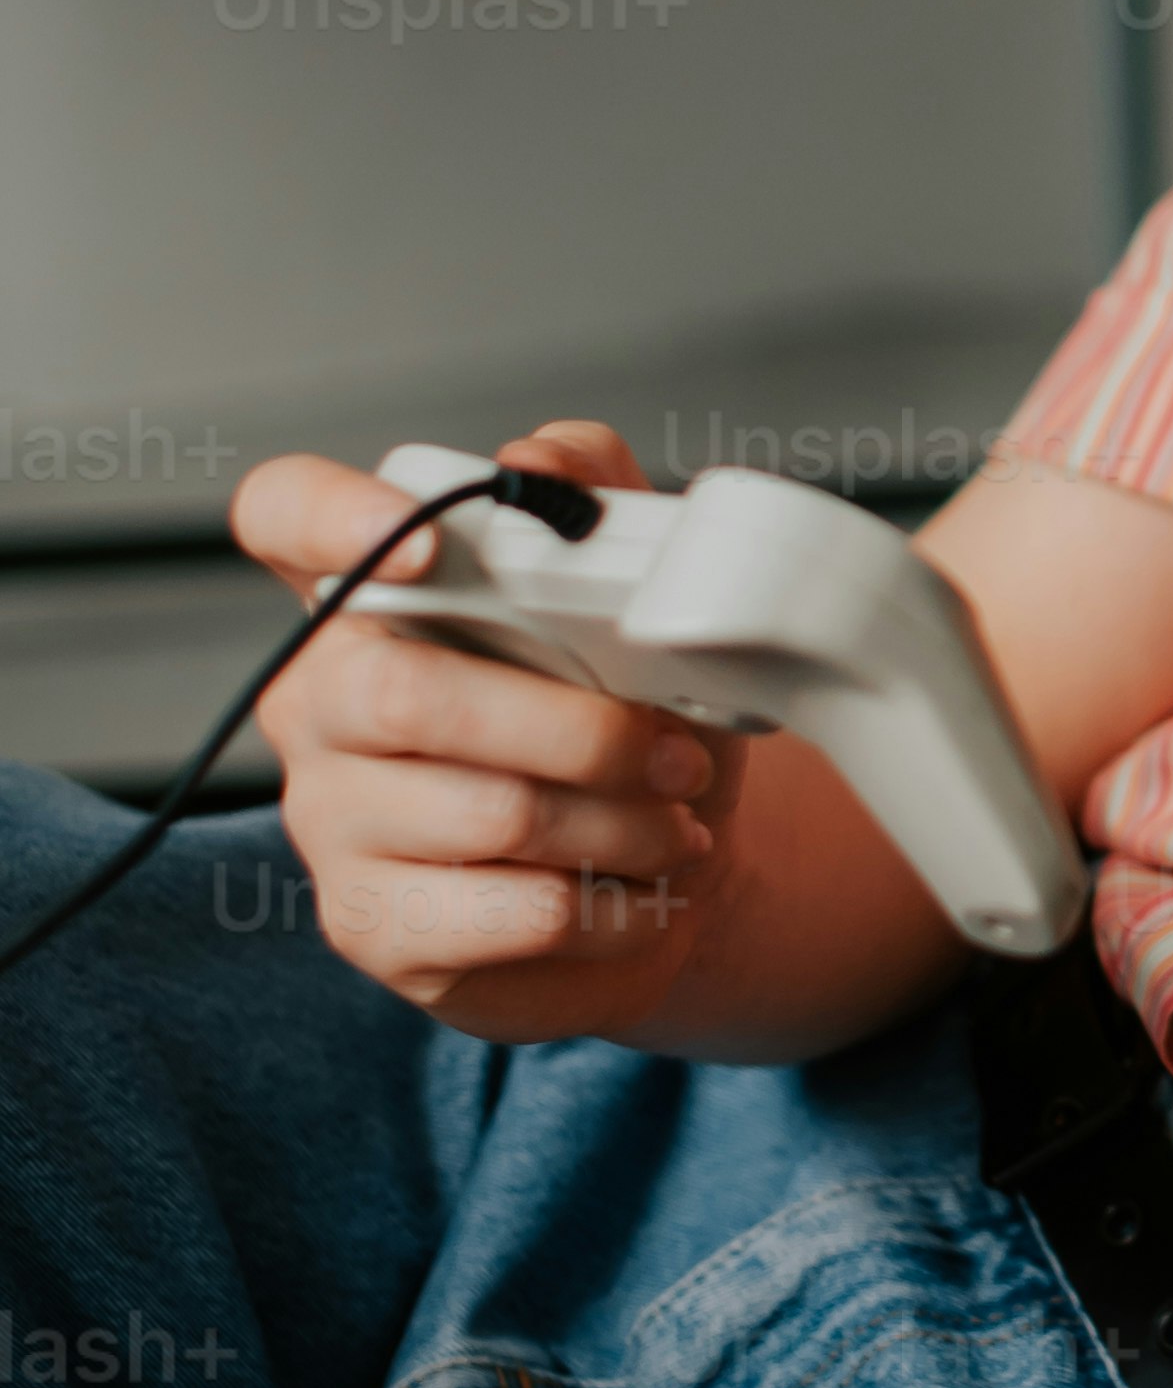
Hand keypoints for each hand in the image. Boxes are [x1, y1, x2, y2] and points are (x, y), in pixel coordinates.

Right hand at [230, 422, 751, 1040]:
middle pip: (403, 693)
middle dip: (577, 728)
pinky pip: (513, 911)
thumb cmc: (632, 718)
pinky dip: (612, 904)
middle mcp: (320, 699)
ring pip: (486, 812)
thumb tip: (538, 463)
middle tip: (674, 753)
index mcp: (370, 594)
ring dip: (621, 822)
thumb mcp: (641, 592)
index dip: (332, 515)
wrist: (665, 867)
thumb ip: (597, 494)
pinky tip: (637, 892)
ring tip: (675, 824)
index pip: (282, 514)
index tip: (432, 545)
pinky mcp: (375, 924)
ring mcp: (331, 818)